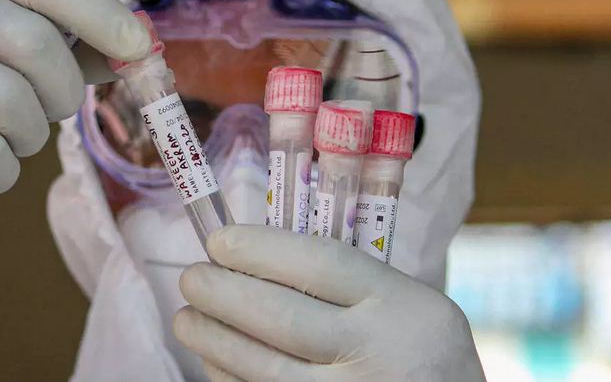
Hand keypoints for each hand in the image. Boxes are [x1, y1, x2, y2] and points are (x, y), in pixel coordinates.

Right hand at [0, 0, 149, 235]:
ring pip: (14, 101)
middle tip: (52, 109)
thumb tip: (139, 48)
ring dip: (30, 136)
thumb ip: (65, 44)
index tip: (140, 45)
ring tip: (12, 139)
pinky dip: (2, 172)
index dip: (99, 11)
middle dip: (62, 92)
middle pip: (37, 43)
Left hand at [175, 225, 484, 381]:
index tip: (220, 242)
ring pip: (264, 369)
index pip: (319, 263)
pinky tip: (214, 359)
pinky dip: (230, 379)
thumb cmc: (423, 357)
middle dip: (224, 294)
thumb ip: (352, 288)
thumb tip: (259, 261)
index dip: (260, 249)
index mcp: (401, 306)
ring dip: (214, 340)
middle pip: (282, 318)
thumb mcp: (410, 309)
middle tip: (192, 278)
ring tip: (187, 318)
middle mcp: (378, 354)